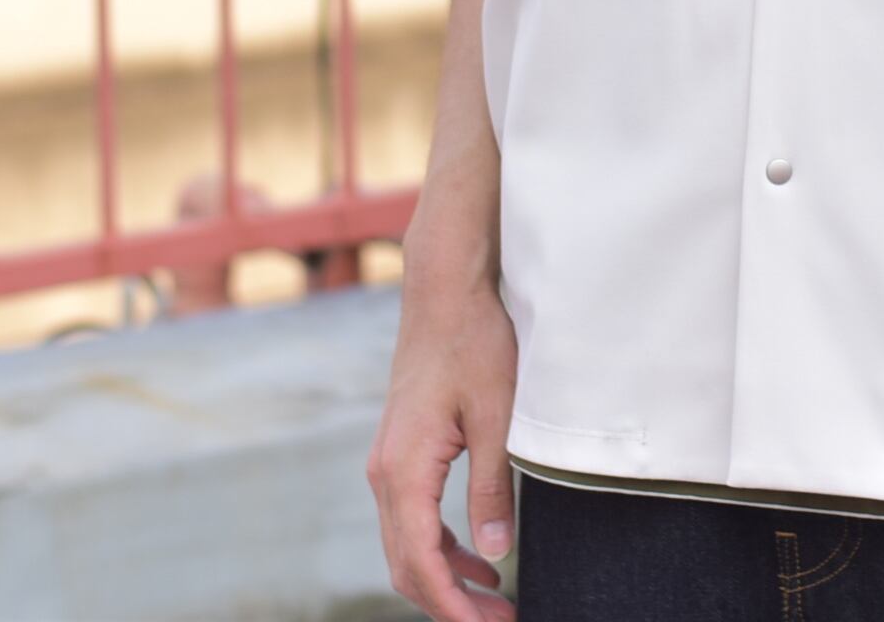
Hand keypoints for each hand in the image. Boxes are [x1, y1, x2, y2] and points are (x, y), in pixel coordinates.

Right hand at [366, 251, 521, 621]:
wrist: (445, 293)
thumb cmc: (475, 345)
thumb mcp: (498, 417)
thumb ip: (492, 488)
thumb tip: (497, 556)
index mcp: (404, 471)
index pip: (420, 564)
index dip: (452, 608)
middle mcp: (385, 474)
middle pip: (406, 565)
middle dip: (450, 605)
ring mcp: (388, 465)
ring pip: (407, 546)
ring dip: (446, 580)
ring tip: (495, 602)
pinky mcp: (401, 454)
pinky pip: (413, 519)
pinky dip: (441, 549)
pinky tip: (480, 561)